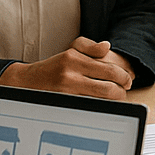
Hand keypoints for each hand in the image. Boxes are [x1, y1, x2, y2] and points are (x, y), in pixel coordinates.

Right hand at [0, 37, 133, 98]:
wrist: (26, 82)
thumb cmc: (53, 67)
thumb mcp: (70, 50)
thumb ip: (90, 47)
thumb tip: (107, 46)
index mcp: (74, 58)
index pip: (109, 69)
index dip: (124, 77)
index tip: (128, 81)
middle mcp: (70, 75)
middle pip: (109, 88)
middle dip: (122, 92)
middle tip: (125, 91)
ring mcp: (67, 92)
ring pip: (101, 100)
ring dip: (114, 101)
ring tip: (116, 99)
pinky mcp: (64, 104)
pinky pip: (90, 107)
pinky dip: (101, 107)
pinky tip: (104, 105)